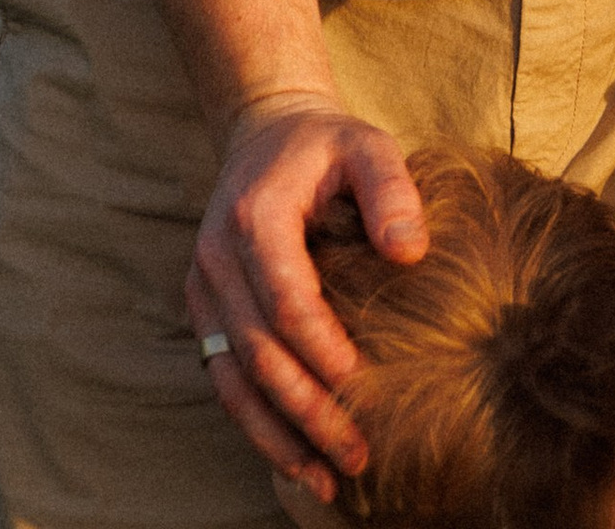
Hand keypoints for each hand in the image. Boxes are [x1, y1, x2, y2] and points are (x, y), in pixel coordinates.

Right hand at [185, 98, 428, 498]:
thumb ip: (391, 189)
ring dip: (278, 436)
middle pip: (260, 353)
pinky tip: (294, 460)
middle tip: (357, 455)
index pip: (286, 300)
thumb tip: (411, 251)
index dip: (323, 349)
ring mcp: (204, 290)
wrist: (265, 134)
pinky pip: (225, 379)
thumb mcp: (366, 144)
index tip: (365, 386)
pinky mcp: (205, 313)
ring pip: (234, 380)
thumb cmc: (325, 145)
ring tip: (325, 480)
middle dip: (308, 411)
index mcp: (254, 218)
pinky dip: (257, 425)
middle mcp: (216, 260)